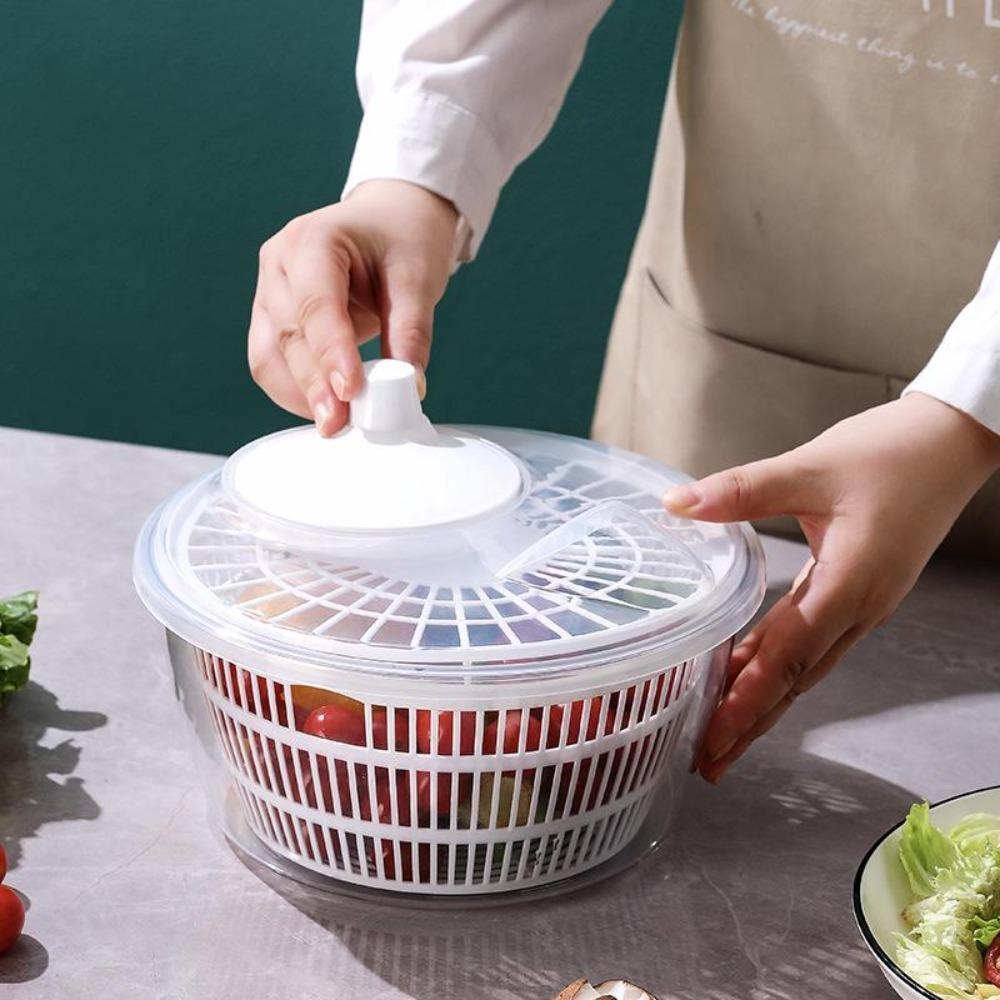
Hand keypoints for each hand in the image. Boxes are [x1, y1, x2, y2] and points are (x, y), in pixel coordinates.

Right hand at [248, 179, 458, 434]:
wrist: (390, 219)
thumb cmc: (402, 237)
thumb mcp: (419, 277)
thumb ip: (411, 332)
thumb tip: (408, 387)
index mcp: (313, 238)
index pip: (315, 304)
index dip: (330, 352)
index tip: (349, 392)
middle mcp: (279, 263)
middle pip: (288, 335)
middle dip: (314, 385)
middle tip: (343, 423)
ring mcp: (269, 291)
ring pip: (268, 355)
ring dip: (299, 394)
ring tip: (336, 422)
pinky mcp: (272, 317)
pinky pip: (271, 362)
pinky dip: (295, 390)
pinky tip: (326, 407)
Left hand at [663, 393, 999, 783]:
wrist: (953, 441)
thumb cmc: (891, 453)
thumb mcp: (810, 468)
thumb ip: (741, 490)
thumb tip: (678, 506)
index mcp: (850, 585)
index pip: (789, 659)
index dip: (747, 701)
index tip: (713, 738)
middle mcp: (860, 607)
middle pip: (797, 680)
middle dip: (751, 722)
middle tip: (707, 761)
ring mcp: (864, 603)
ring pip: (806, 666)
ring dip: (765, 700)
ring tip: (722, 732)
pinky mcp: (861, 589)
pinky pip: (814, 640)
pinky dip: (780, 663)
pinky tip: (748, 667)